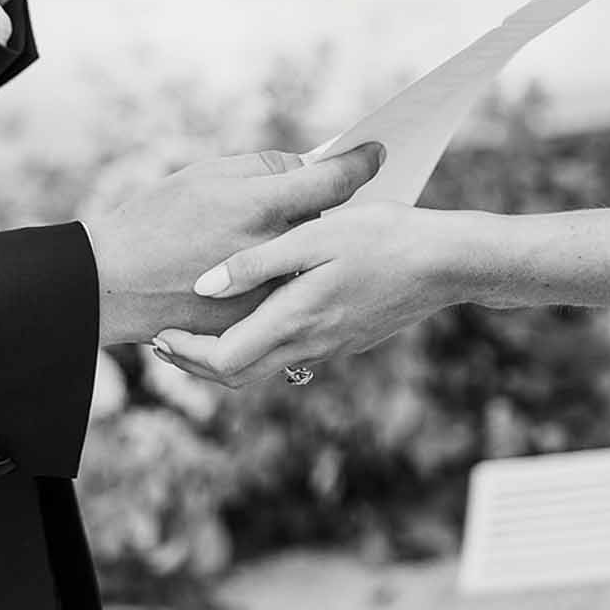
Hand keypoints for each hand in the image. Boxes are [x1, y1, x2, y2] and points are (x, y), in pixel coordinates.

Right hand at [86, 144, 384, 346]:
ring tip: (269, 239)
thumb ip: (265, 168)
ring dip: (299, 250)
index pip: (332, 182)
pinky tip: (259, 274)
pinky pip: (284, 296)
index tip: (376, 153)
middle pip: (322, 223)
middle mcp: (274, 252)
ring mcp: (269, 293)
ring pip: (306, 264)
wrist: (113, 285)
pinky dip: (278, 281)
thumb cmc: (155, 220)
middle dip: (315, 211)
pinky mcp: (257, 323)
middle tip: (299, 201)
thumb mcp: (207, 175)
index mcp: (261, 206)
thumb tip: (307, 167)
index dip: (360, 163)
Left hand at [151, 200, 463, 386]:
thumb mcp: (314, 236)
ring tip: (200, 327)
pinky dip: (258, 345)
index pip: (225, 360)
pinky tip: (254, 316)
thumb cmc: (383, 237)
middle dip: (196, 363)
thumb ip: (256, 263)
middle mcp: (311, 344)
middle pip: (238, 374)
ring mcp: (332, 347)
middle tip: (167, 342)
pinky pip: (291, 354)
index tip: (162, 336)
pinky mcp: (346, 340)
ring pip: (264, 367)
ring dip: (226, 355)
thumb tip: (204, 287)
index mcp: (297, 318)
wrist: (447, 262)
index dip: (187, 356)